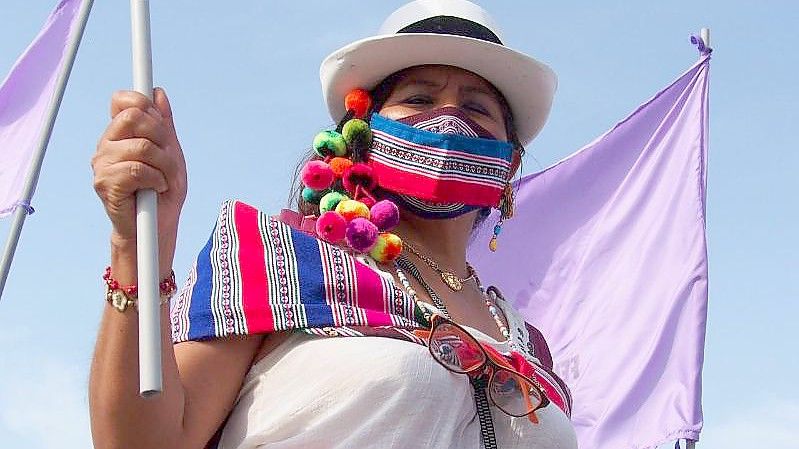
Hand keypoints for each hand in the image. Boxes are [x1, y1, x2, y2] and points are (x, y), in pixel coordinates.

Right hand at [92, 88, 186, 254]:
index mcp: (120, 135)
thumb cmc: (163, 193)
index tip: (160, 123)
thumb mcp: (171, 154)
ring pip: (142, 147)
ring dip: (165, 166)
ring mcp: (102, 164)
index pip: (122, 101)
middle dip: (162, 137)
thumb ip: (164, 125)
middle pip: (134, 117)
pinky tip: (156, 189)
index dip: (143, 103)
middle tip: (169, 159)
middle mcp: (106, 146)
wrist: (156, 229)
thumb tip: (158, 92)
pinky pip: (138, 169)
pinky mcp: (105, 184)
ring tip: (165, 180)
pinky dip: (157, 179)